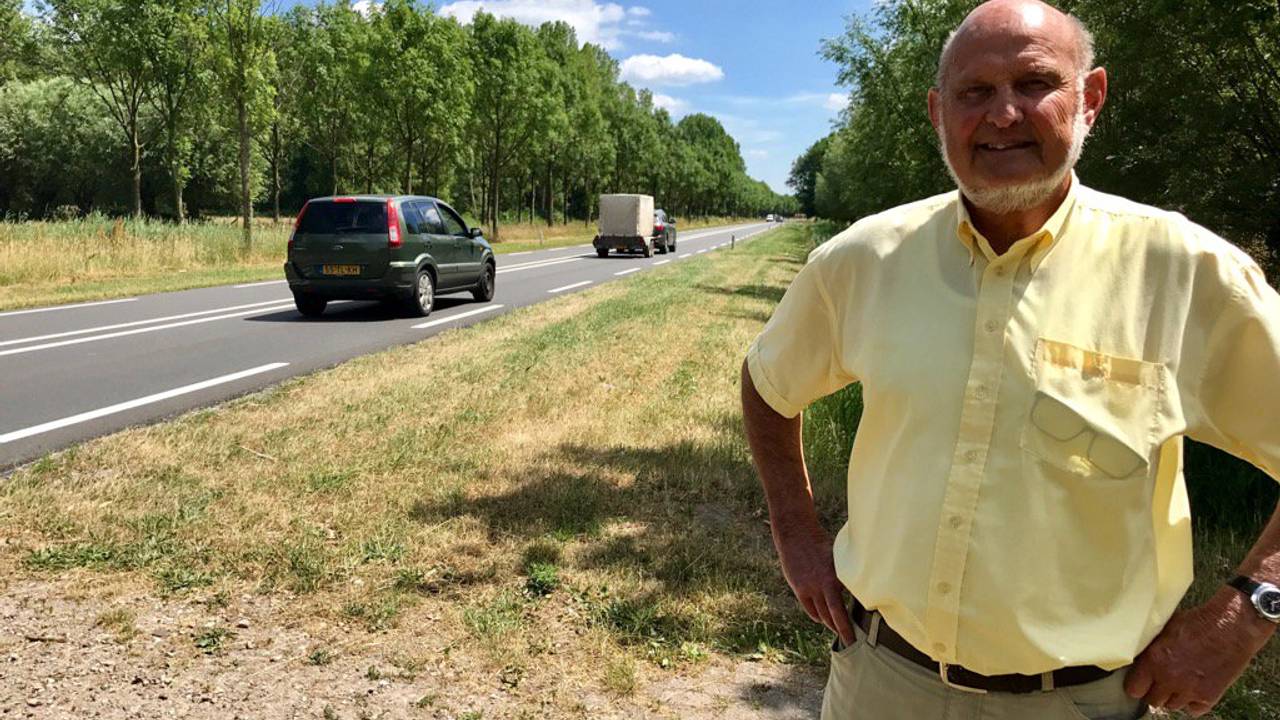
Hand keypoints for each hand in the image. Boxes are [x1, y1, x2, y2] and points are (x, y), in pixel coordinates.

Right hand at [772, 520, 855, 646]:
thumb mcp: (839, 558)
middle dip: (841, 631)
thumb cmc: (822, 543)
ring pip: (821, 615)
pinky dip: (817, 616)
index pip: (842, 612)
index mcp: (834, 579)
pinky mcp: (799, 588)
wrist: (796, 534)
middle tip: (850, 643)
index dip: (847, 629)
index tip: (854, 641)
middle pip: (832, 617)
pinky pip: (810, 609)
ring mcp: (808, 588)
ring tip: (838, 630)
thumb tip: (862, 588)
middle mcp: (821, 587)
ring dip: (830, 624)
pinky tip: (823, 619)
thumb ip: (846, 575)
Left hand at [1125, 588, 1274, 716]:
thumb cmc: (1198, 622)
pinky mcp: (1209, 696)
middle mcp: (1169, 678)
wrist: (1231, 626)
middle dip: (1154, 691)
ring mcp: (1190, 690)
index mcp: (1153, 660)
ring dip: (1173, 696)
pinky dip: (1192, 702)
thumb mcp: (1164, 628)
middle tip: (1160, 680)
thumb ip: (1149, 647)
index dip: (1136, 685)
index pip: (1133, 689)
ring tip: (1179, 681)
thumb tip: (1136, 655)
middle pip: (1152, 700)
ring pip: (1172, 706)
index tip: (1140, 680)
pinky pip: (1193, 710)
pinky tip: (1194, 687)